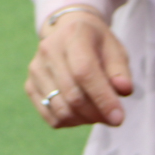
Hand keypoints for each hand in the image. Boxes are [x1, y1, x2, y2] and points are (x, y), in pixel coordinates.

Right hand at [24, 6, 132, 127]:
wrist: (67, 32)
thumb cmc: (96, 44)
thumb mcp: (114, 49)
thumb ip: (120, 70)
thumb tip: (124, 91)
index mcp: (73, 35)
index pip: (85, 72)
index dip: (102, 98)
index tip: (118, 118)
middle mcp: (49, 51)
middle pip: (72, 95)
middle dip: (96, 113)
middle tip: (112, 118)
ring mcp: (36, 69)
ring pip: (61, 110)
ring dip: (84, 119)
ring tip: (97, 114)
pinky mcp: (30, 86)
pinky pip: (50, 116)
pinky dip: (70, 122)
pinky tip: (81, 114)